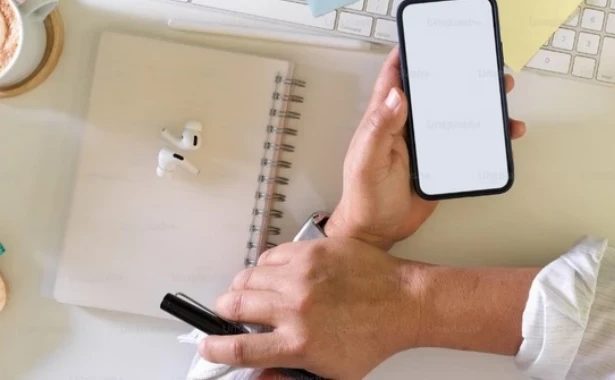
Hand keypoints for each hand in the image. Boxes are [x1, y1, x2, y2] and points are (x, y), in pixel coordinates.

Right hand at [201, 239, 419, 379]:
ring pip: (248, 277)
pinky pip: (272, 255)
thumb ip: (287, 375)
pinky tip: (275, 276)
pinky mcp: (313, 250)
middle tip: (229, 315)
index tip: (208, 345)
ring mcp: (303, 274)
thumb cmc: (373, 337)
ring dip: (242, 288)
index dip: (215, 348)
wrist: (404, 302)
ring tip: (252, 295)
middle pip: (233, 305)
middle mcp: (296, 307)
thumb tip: (256, 377)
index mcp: (298, 343)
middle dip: (223, 313)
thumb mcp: (330, 373)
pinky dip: (266, 267)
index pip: (238, 348)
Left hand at [328, 47, 525, 249]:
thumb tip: (398, 94)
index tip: (428, 33)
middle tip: (482, 59)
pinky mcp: (442, 160)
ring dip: (479, 100)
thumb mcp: (367, 161)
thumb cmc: (365, 197)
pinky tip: (505, 133)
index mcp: (385, 118)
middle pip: (434, 89)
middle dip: (457, 71)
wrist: (379, 232)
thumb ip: (379, 128)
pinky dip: (488, 135)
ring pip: (456, 111)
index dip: (408, 52)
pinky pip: (468, 140)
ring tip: (502, 89)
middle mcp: (407, 124)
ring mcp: (426, 142)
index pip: (395, 76)